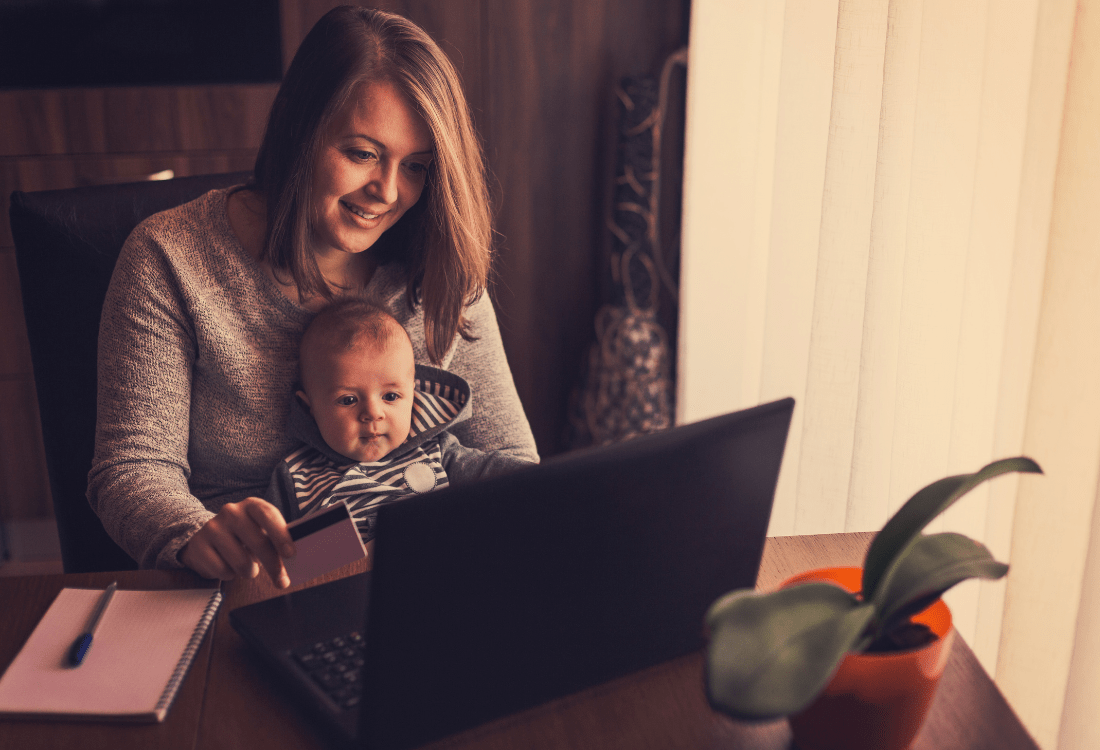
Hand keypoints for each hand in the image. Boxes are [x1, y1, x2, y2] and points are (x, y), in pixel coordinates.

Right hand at [180, 497, 294, 587]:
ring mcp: (213, 528)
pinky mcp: (199, 546)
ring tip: (247, 567)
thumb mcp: (260, 530)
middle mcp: (231, 512)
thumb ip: (276, 540)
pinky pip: (223, 571)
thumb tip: (293, 559)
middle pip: (258, 543)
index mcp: (251, 505)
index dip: (281, 535)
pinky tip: (227, 565)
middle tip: (281, 581)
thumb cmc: (243, 536)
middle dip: (273, 566)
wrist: (205, 536)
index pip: (268, 515)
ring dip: (249, 572)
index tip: (290, 554)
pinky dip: (230, 575)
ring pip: (241, 562)